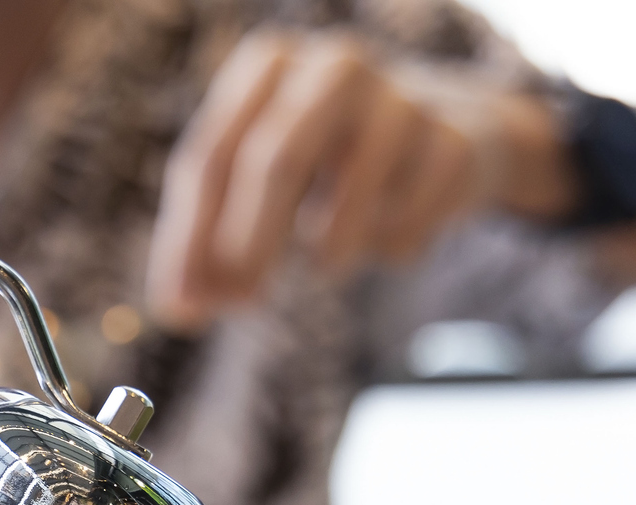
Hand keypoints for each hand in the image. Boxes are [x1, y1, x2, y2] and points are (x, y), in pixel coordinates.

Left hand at [146, 30, 569, 329]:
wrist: (455, 135)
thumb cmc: (333, 160)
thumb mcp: (262, 181)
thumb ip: (211, 238)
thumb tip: (181, 308)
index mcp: (269, 65)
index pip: (210, 156)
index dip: (188, 239)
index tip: (180, 307)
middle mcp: (333, 66)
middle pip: (274, 162)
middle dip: (247, 245)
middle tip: (240, 304)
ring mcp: (400, 97)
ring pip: (342, 204)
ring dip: (328, 252)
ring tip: (331, 254)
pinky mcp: (453, 142)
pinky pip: (400, 228)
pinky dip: (386, 248)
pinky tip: (393, 227)